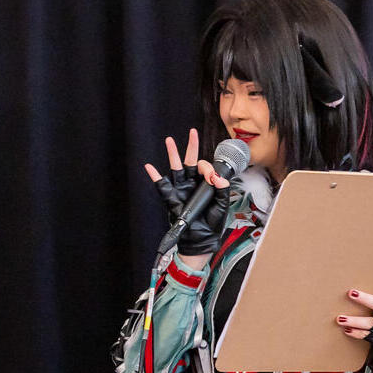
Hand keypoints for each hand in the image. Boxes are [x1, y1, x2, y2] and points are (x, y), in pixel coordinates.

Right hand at [143, 130, 231, 255]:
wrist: (202, 240)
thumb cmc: (212, 223)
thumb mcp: (222, 206)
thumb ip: (222, 190)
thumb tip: (217, 177)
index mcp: (205, 185)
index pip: (206, 168)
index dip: (209, 169)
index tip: (212, 178)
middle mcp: (192, 184)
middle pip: (191, 161)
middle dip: (191, 146)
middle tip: (192, 132)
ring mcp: (181, 190)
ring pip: (176, 168)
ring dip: (172, 154)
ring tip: (169, 140)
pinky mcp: (172, 199)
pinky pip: (161, 186)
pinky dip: (155, 176)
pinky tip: (149, 167)